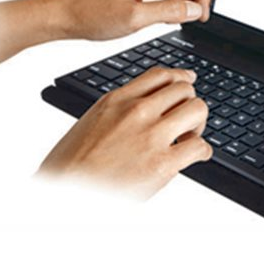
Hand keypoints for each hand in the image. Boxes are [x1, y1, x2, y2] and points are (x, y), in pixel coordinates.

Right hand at [38, 67, 211, 199]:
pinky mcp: (162, 164)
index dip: (180, 77)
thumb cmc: (73, 163)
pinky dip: (203, 151)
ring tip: (190, 137)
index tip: (188, 81)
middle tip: (186, 120)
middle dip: (190, 102)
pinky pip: (199, 146)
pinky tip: (195, 157)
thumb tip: (147, 104)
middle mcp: (136, 112)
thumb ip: (122, 109)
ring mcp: (150, 136)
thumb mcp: (94, 121)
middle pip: (184, 89)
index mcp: (118, 100)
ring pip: (197, 109)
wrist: (61, 190)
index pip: (161, 74)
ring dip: (199, 124)